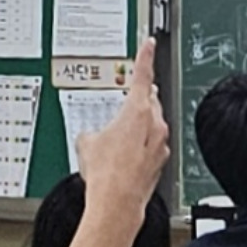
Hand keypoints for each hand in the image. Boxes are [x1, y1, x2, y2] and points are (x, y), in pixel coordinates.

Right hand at [67, 47, 170, 246]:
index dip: (144, 57)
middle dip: (138, 99)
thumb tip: (92, 136)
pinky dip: (141, 146)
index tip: (148, 44)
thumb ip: (93, 130)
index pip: (142, 75)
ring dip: (139, 126)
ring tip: (118, 140)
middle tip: (124, 101)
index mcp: (136, 111)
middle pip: (149, 100)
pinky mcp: (160, 161)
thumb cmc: (105, 173)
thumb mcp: (86, 142)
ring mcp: (160, 143)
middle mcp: (154, 124)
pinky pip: (152, 144)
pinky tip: (125, 158)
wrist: (117, 203)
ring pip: (152, 123)